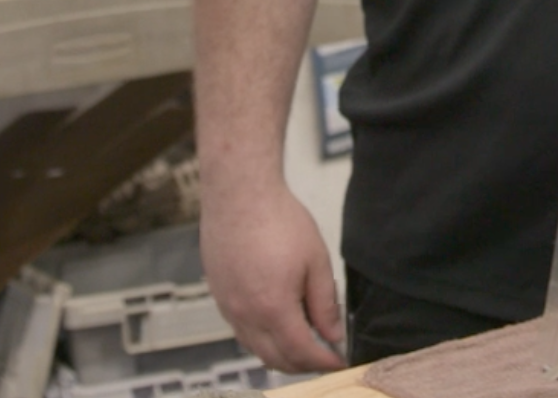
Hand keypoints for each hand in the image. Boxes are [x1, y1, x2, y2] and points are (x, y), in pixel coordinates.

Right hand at [200, 181, 346, 372]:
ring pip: (255, 348)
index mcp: (273, 307)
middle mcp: (246, 314)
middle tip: (323, 354)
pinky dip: (260, 338)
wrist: (238, 192)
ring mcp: (228, 306)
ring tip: (302, 341)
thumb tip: (332, 333)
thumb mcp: (315, 260)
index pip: (302, 353)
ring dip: (280, 354)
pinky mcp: (218, 294)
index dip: (324, 361)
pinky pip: (240, 331)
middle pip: (276, 359)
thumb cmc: (276, 218)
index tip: (339, 361)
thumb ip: (325, 303)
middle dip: (303, 364)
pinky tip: (275, 324)